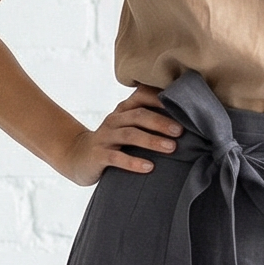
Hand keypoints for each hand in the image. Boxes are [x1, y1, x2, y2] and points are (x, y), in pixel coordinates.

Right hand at [57, 87, 181, 184]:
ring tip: (171, 148)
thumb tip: (186, 122)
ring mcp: (105, 137)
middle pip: (139, 115)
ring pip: (130, 135)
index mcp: (123, 111)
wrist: (77, 157)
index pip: (142, 96)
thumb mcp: (127, 127)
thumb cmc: (112, 143)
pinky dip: (133, 162)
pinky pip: (117, 157)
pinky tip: (149, 167)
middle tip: (181, 131)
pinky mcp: (98, 156)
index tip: (182, 104)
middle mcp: (114, 120)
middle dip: (161, 122)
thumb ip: (148, 122)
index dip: (160, 98)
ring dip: (152, 141)